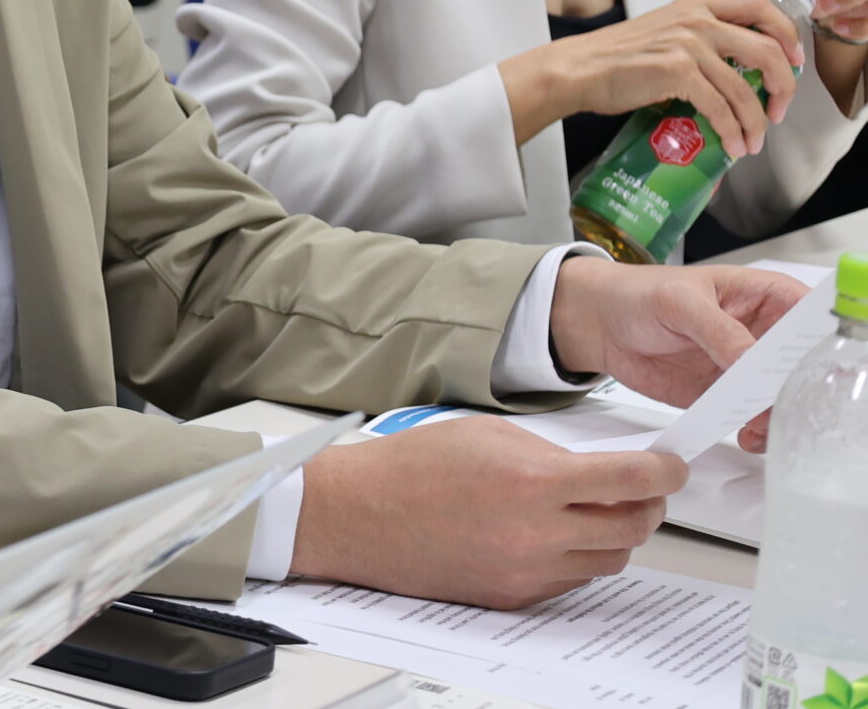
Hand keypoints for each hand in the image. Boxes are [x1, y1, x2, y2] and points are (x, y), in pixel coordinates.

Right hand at [291, 417, 678, 606]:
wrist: (361, 516)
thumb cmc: (411, 469)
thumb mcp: (487, 434)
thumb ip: (548, 454)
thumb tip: (594, 470)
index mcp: (532, 482)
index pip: (631, 481)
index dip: (663, 472)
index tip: (670, 467)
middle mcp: (537, 533)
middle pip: (632, 528)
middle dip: (647, 505)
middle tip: (641, 490)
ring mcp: (528, 571)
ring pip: (608, 560)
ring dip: (612, 534)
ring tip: (590, 512)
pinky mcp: (514, 597)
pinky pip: (571, 580)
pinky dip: (574, 557)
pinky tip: (551, 535)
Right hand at [500, 0, 800, 156]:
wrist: (575, 70)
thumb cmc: (612, 59)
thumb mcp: (661, 33)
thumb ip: (696, 41)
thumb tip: (730, 75)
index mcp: (694, 7)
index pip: (760, 7)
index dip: (786, 33)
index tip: (792, 60)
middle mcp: (695, 20)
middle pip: (767, 48)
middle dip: (784, 85)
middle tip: (778, 108)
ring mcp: (687, 45)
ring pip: (745, 88)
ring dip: (755, 121)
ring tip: (752, 142)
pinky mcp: (676, 71)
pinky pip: (720, 107)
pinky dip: (732, 130)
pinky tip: (731, 144)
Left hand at [547, 258, 808, 449]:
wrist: (599, 323)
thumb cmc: (638, 293)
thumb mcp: (679, 302)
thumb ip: (718, 330)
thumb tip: (751, 360)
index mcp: (767, 296)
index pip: (814, 320)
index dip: (822, 345)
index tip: (815, 370)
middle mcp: (765, 334)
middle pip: (806, 366)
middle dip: (804, 390)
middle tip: (791, 408)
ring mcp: (748, 368)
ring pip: (785, 398)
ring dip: (782, 416)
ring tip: (764, 427)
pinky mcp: (728, 395)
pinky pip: (755, 417)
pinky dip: (758, 431)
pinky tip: (749, 436)